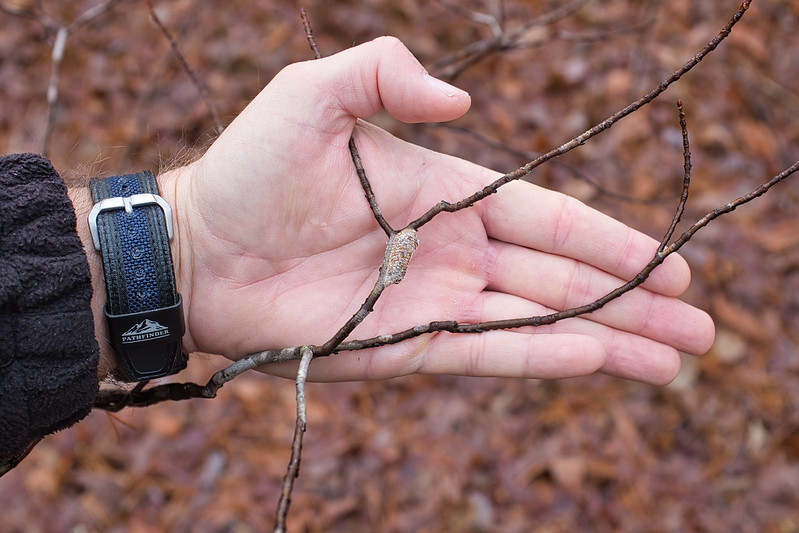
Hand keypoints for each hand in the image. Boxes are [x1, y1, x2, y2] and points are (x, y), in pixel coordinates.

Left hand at [163, 36, 713, 384]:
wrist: (198, 249)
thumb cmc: (250, 169)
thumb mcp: (314, 94)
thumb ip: (388, 75)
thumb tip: (463, 104)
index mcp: (445, 192)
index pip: (547, 218)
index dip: (609, 241)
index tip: (669, 262)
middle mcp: (451, 251)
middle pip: (560, 279)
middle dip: (631, 302)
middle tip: (700, 328)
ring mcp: (433, 302)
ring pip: (538, 323)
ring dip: (608, 340)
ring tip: (675, 360)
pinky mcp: (406, 348)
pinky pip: (488, 354)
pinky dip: (545, 358)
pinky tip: (600, 362)